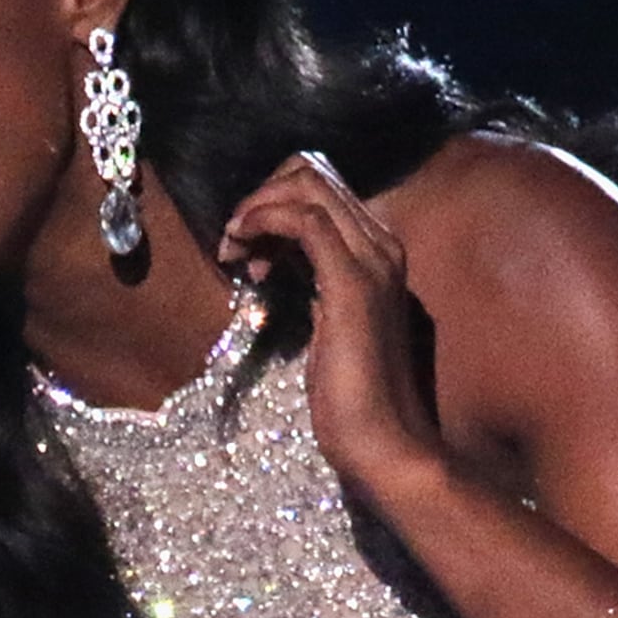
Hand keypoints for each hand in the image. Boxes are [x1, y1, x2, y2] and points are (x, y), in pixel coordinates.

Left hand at [220, 151, 445, 507]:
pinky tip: (242, 249)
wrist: (384, 442)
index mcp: (380, 254)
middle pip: (313, 175)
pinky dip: (262, 220)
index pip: (324, 191)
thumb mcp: (332, 328)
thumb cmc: (355, 400)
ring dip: (256, 207)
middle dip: (261, 198)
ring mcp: (372, 260)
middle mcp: (382, 245)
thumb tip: (285, 264)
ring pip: (307, 187)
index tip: (249, 250)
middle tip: (236, 243)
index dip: (275, 205)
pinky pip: (302, 220)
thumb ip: (321, 288)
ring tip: (233, 249)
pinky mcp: (352, 282)